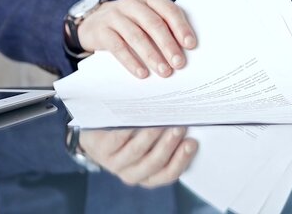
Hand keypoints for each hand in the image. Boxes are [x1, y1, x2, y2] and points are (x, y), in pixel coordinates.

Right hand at [76, 0, 196, 77]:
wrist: (92, 23)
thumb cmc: (129, 23)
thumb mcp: (145, 18)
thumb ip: (163, 27)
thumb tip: (184, 51)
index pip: (168, 10)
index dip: (180, 27)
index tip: (191, 45)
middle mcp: (131, 4)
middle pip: (153, 24)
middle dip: (168, 45)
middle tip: (179, 63)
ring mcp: (114, 16)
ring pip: (136, 36)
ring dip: (152, 56)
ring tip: (164, 71)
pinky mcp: (101, 31)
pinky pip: (118, 47)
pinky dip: (131, 61)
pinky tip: (142, 73)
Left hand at [78, 127, 197, 188]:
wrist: (99, 133)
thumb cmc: (133, 135)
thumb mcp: (154, 141)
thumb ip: (170, 137)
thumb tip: (189, 124)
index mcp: (150, 175)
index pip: (169, 173)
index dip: (182, 160)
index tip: (192, 143)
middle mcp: (133, 173)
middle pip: (153, 163)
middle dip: (169, 145)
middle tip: (179, 128)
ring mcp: (115, 163)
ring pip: (136, 152)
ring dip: (151, 136)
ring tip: (161, 122)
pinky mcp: (102, 150)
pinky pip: (117, 139)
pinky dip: (129, 128)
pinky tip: (138, 116)